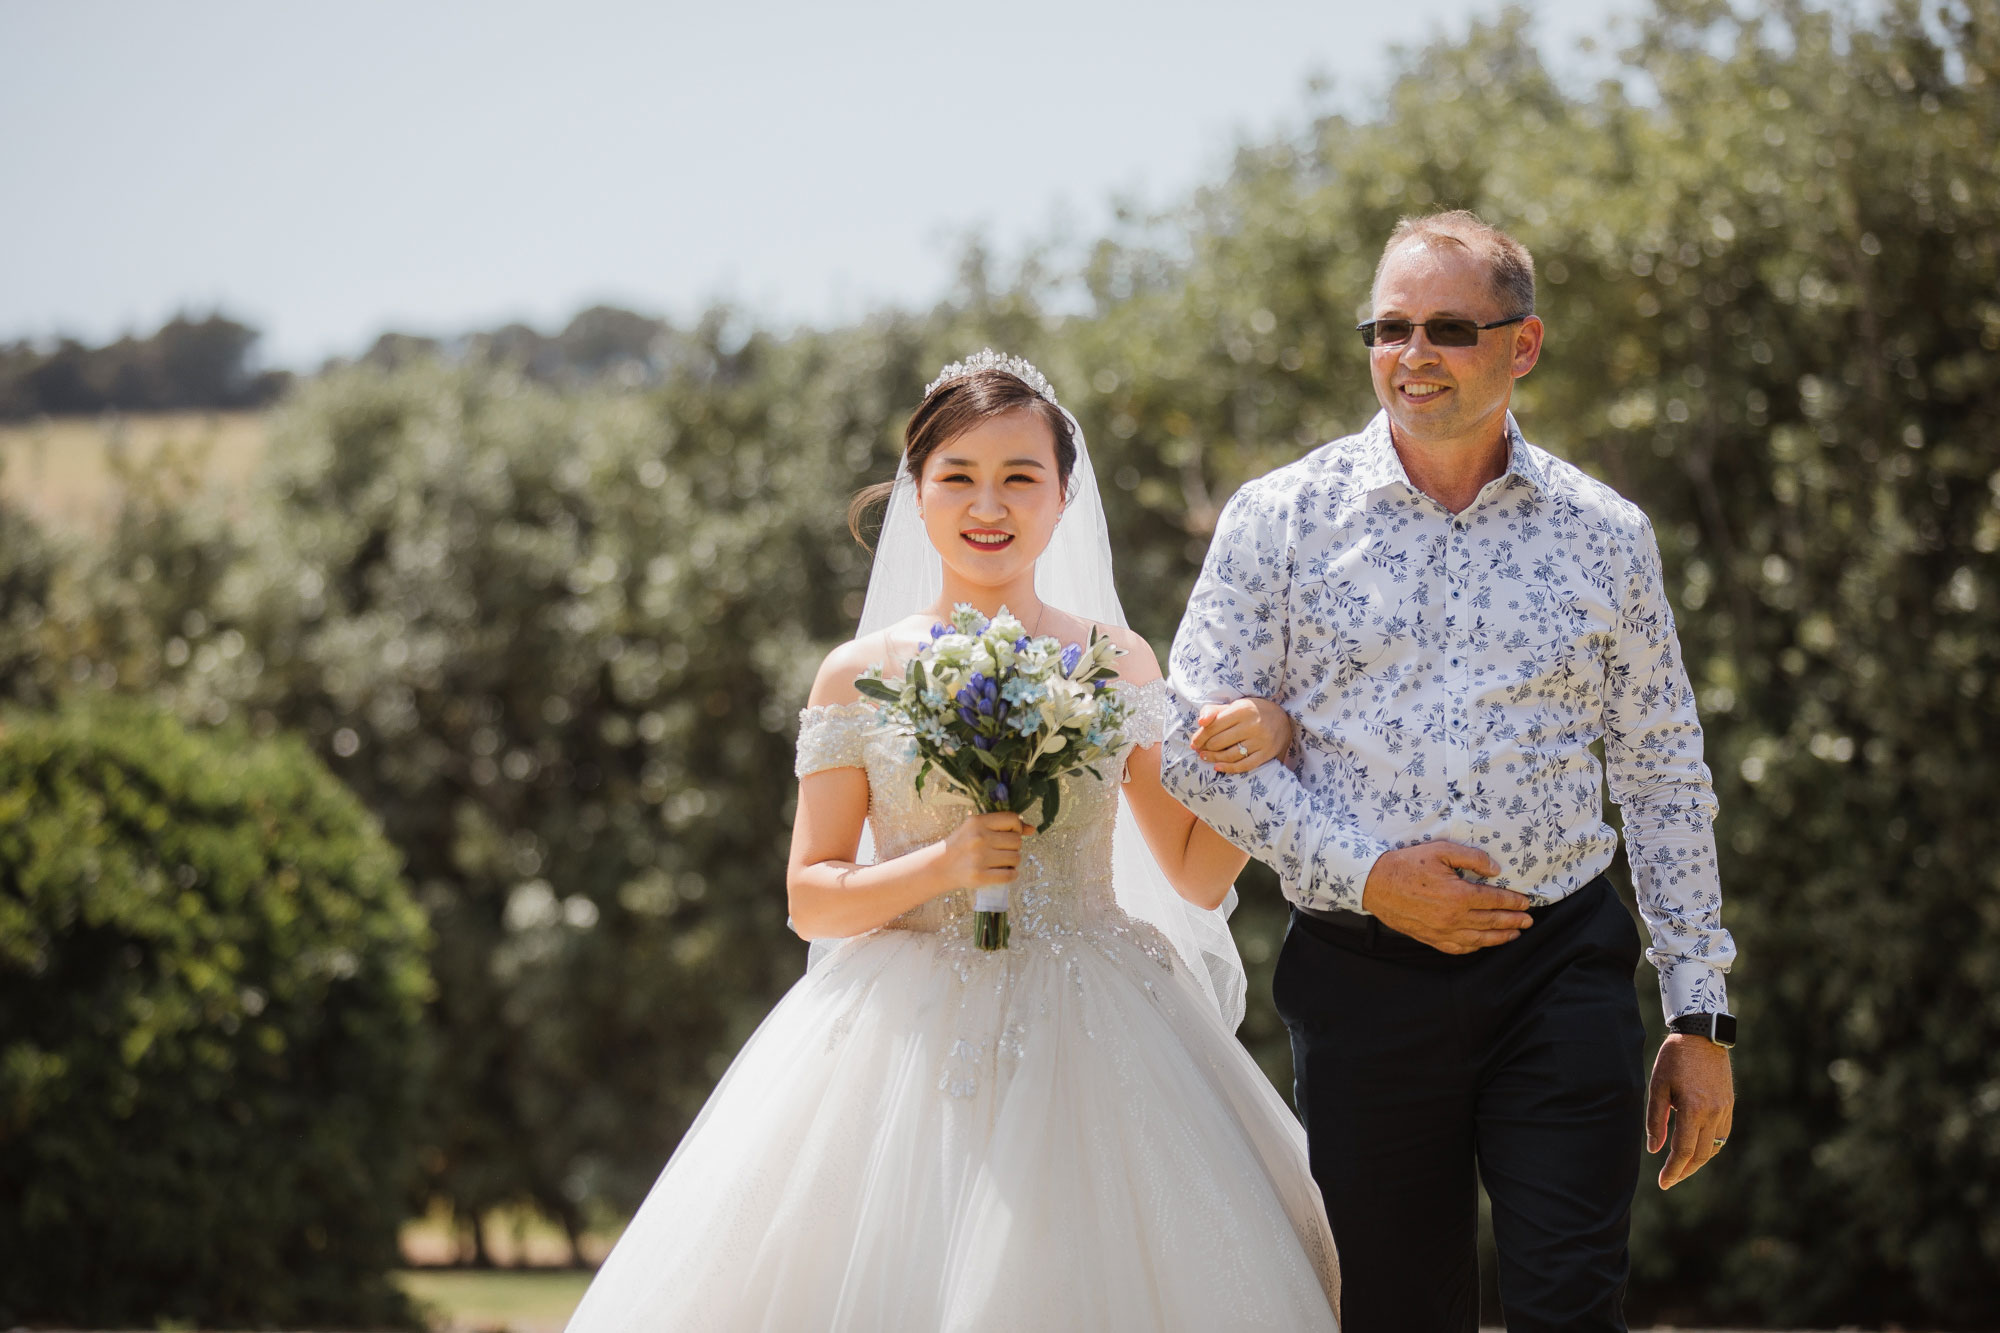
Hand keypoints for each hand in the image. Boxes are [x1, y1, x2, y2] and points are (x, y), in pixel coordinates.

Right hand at [934, 811, 1035, 890]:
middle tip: (1002, 850)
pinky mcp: (980, 877)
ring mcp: (979, 858)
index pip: (1012, 819)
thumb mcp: (976, 828)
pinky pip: (1010, 875)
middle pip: (1017, 841)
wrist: (940, 866)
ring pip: (1016, 858)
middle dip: (1013, 846)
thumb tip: (1032, 829)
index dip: (1017, 827)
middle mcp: (979, 838)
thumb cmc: (962, 844)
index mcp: (977, 822)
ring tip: (1001, 862)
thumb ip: (1002, 826)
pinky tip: (1004, 872)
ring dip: (1013, 861)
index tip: (1010, 834)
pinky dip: (1011, 874)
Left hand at [1190, 697, 1293, 773]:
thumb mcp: (1236, 705)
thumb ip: (1215, 710)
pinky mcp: (1266, 754)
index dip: (1200, 736)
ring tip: (1205, 757)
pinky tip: (1218, 767)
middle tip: (1199, 750)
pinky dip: (1229, 768)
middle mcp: (1253, 725)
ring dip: (1214, 758)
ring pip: (1230, 755)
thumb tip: (1200, 722)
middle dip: (1205, 748)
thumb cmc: (1253, 711)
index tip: (1194, 742)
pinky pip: (1244, 765)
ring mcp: (1261, 741)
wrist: (1283, 719)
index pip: (1213, 726)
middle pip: (1219, 742)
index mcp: (1242, 710)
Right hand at [1358, 842, 1533, 953]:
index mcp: (1459, 895)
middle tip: (1529, 921)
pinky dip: (1474, 947)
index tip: (1526, 902)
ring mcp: (1442, 931)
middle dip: (1513, 921)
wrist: (1374, 884)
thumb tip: (1495, 870)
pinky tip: (1482, 944)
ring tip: (1514, 934)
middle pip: (1492, 922)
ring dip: (1500, 937)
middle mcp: (1454, 918)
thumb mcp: (1440, 851)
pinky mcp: (1430, 938)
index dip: (1514, 902)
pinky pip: (1458, 948)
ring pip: (1479, 939)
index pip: (1495, 900)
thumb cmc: (1406, 864)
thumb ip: (1471, 858)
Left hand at [1648, 1033, 1734, 1188]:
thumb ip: (1656, 1120)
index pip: (1683, 1151)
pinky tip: (1697, 1148)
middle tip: (1669, 1180)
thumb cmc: (1674, 1058)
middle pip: (1700, 1155)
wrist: (1702, 1036)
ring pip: (1714, 1147)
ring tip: (1681, 1167)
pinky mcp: (1729, 1105)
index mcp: (1694, 1110)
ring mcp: (1725, 1110)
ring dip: (1698, 1161)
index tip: (1663, 1183)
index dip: (1672, 1170)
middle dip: (1684, 1171)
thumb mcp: (1658, 1086)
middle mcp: (1714, 1114)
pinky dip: (1710, 1146)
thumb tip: (1654, 1149)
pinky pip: (1722, 1134)